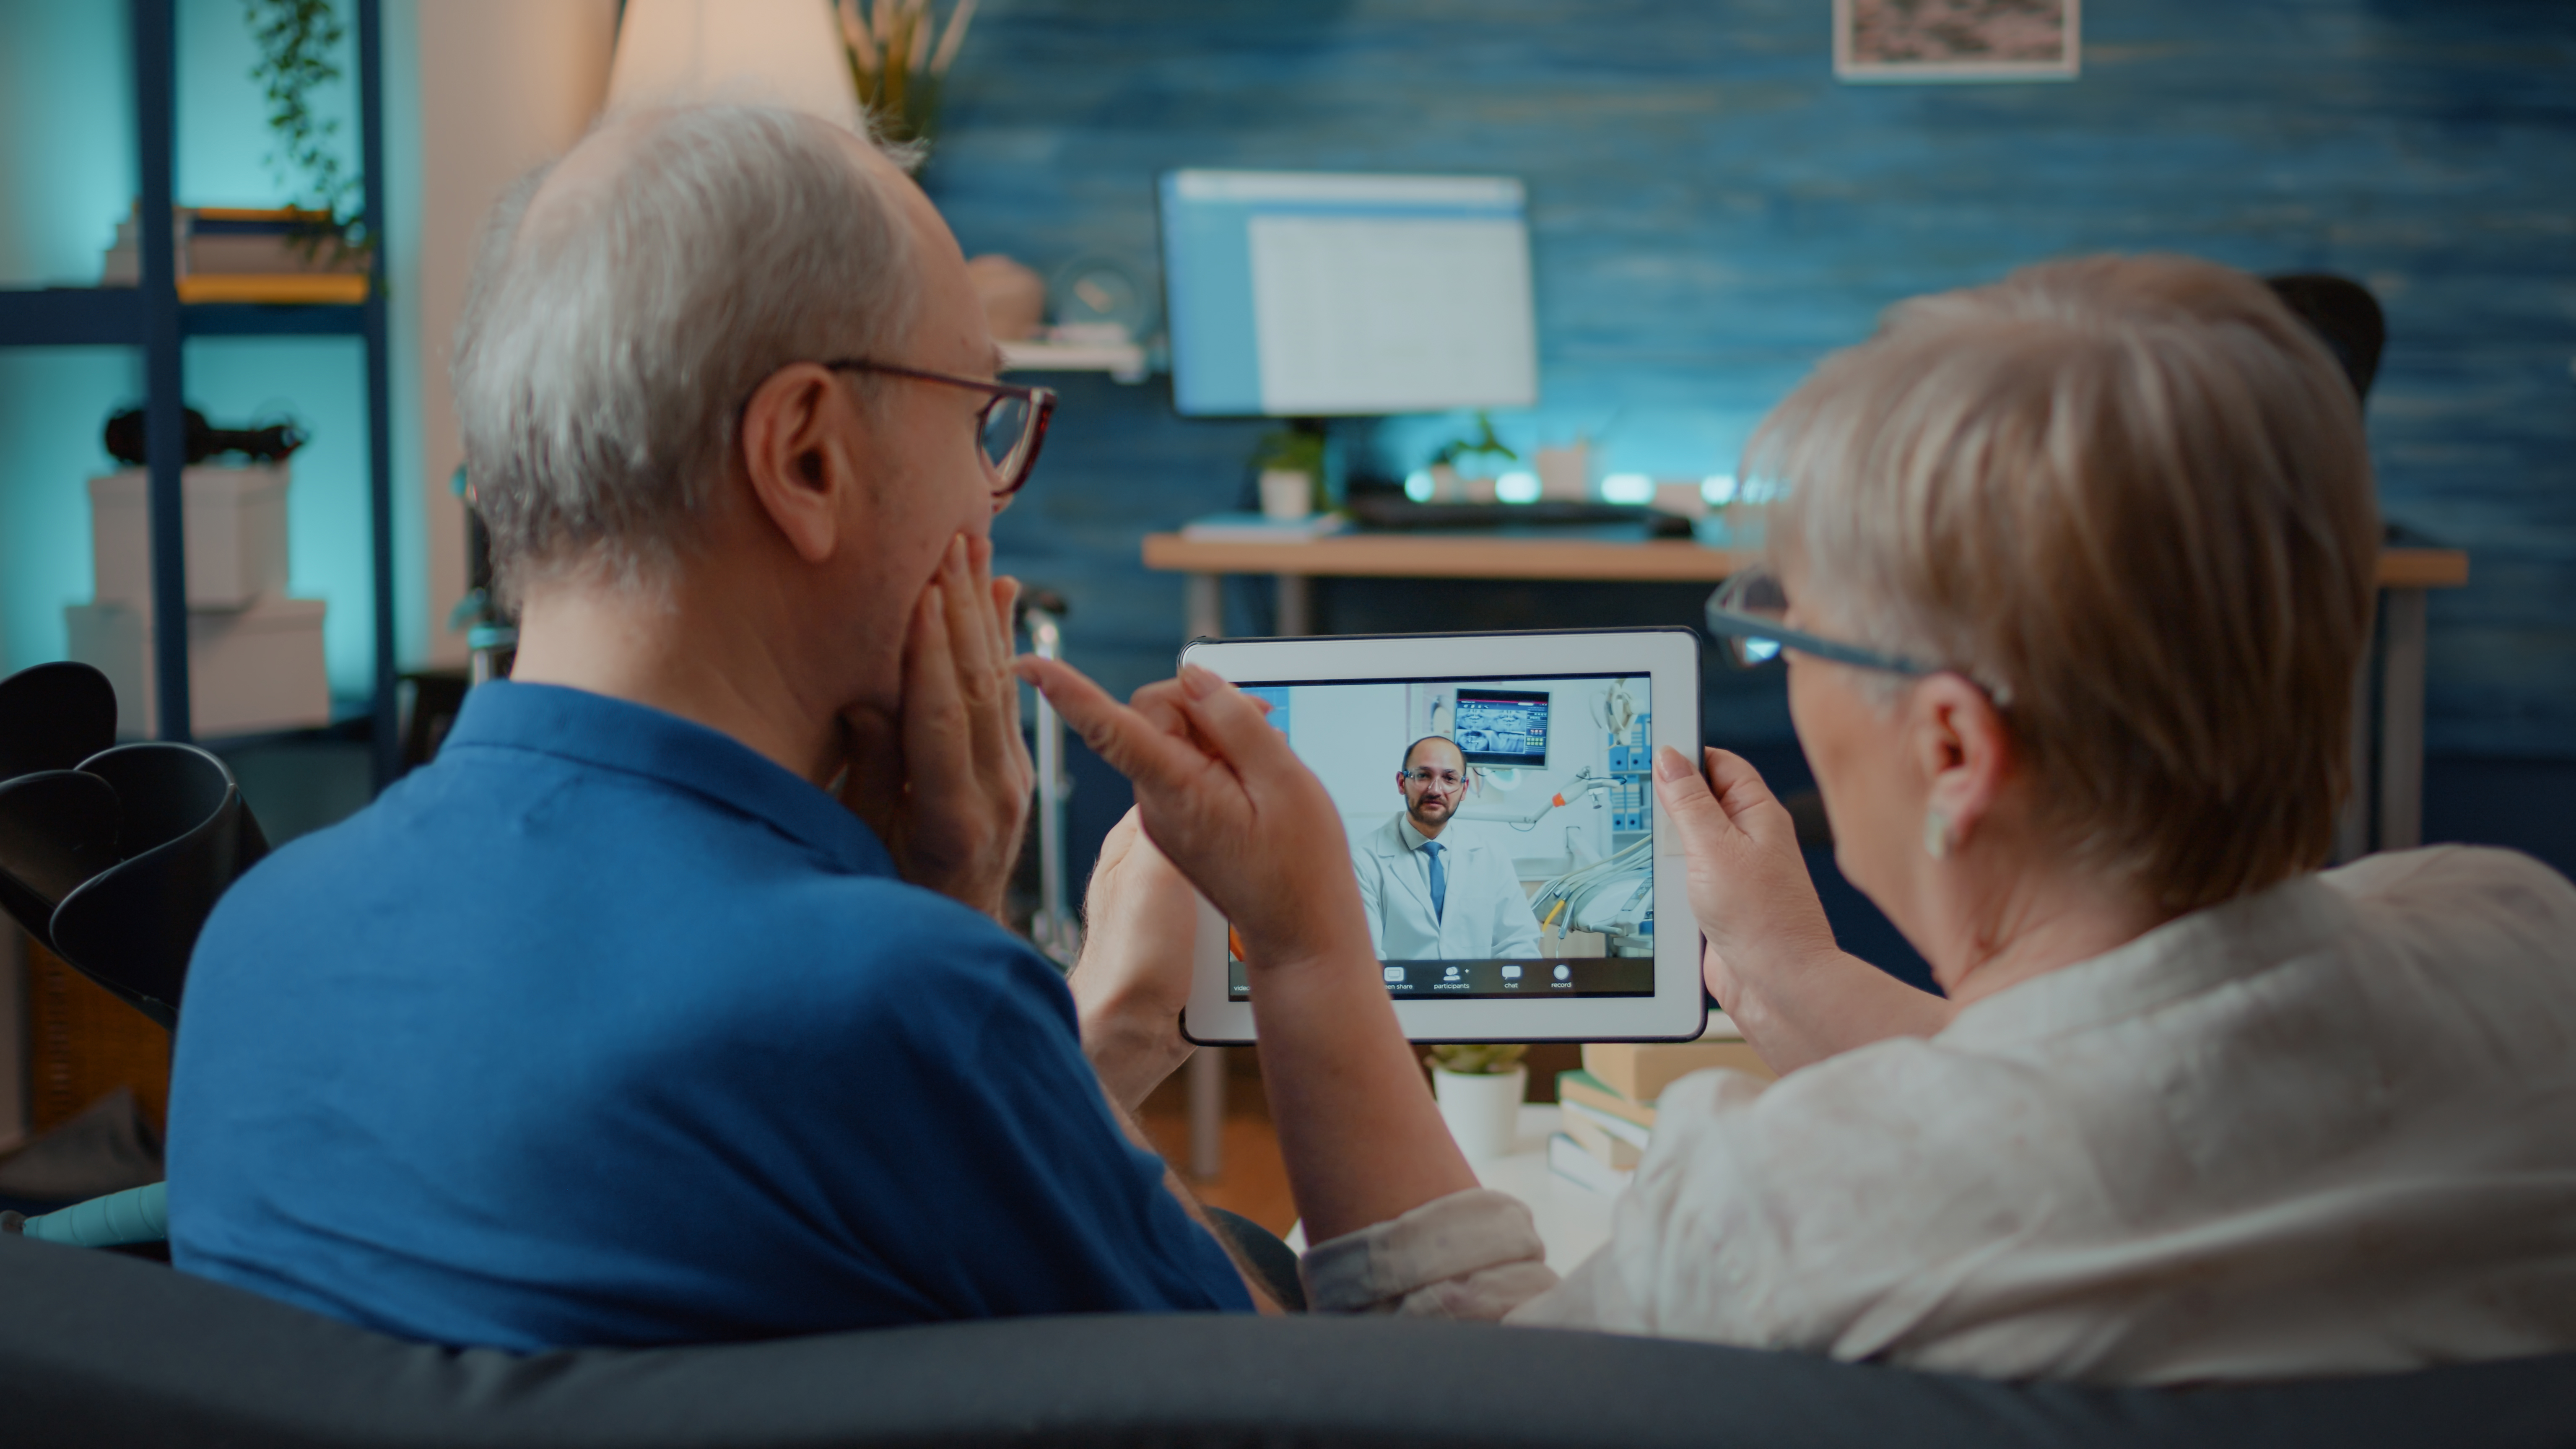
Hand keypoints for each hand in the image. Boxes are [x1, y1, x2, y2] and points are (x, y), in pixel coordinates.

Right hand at [840, 534, 1032, 919]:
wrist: (956, 940)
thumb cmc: (892, 899)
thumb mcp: (869, 845)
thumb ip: (875, 772)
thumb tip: (869, 699)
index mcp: (952, 818)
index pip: (942, 717)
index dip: (931, 653)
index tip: (923, 591)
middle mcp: (995, 793)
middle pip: (978, 686)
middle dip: (962, 609)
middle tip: (952, 540)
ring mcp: (1014, 779)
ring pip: (999, 682)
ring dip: (984, 610)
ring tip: (975, 547)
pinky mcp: (1017, 770)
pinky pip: (1009, 695)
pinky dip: (1002, 640)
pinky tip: (1002, 593)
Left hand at [1023, 658, 1477, 1244]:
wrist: (1300, 938)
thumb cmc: (1301, 869)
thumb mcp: (1285, 781)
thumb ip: (1236, 722)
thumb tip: (1196, 679)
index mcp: (1176, 790)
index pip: (1109, 727)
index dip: (1068, 691)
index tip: (1027, 664)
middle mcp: (1154, 804)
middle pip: (1153, 715)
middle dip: (1203, 704)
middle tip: (1265, 722)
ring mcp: (1161, 817)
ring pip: (1172, 740)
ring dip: (1217, 735)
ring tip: (1266, 770)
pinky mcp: (1174, 825)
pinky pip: (1184, 768)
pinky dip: (1217, 762)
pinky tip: (1254, 787)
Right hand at [1653, 745, 1952, 1066]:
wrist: (1776, 985)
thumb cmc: (1763, 918)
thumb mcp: (1715, 847)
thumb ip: (1689, 801)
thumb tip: (1670, 758)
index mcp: (1758, 813)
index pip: (1720, 763)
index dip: (1686, 754)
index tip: (1649, 752)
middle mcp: (1747, 840)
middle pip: (1698, 801)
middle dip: (1667, 802)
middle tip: (1636, 801)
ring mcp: (1732, 873)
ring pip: (1686, 842)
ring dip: (1664, 845)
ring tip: (1644, 847)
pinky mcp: (1716, 904)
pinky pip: (1683, 878)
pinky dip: (1665, 877)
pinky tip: (1649, 880)